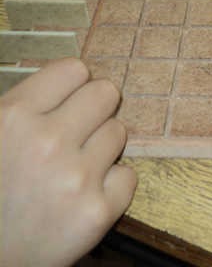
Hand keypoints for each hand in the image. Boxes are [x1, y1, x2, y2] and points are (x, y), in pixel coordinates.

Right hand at [1, 58, 136, 266]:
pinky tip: (83, 196)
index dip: (73, 86)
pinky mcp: (98, 212)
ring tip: (72, 169)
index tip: (68, 102)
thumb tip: (75, 77)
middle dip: (95, 110)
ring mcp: (75, 179)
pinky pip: (128, 175)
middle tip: (78, 132)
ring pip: (119, 132)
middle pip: (106, 93)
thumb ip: (27, 106)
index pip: (74, 69)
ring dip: (101, 148)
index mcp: (12, 117)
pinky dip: (111, 185)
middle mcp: (46, 143)